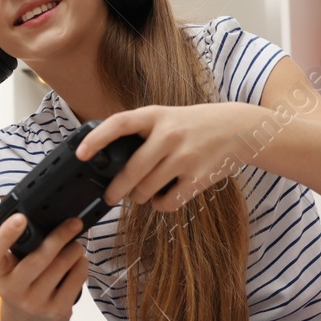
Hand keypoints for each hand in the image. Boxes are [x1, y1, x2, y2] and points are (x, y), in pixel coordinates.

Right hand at [0, 213, 86, 320]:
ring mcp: (36, 303)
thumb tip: (36, 214)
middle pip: (38, 258)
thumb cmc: (20, 287)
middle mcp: (13, 290)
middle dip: (59, 236)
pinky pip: (76, 280)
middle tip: (73, 222)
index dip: (5, 235)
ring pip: (62, 266)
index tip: (20, 217)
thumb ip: (17, 248)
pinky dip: (81, 265)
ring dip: (74, 249)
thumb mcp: (9, 270)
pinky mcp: (58, 311)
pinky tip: (79, 260)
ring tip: (76, 243)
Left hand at [76, 103, 258, 211]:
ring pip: (147, 190)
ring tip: (143, 192)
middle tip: (110, 196)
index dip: (96, 139)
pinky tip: (164, 197)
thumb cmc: (195, 124)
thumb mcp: (167, 117)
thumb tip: (108, 155)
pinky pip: (168, 202)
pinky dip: (161, 205)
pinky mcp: (199, 177)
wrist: (240, 129)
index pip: (119, 124)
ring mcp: (184, 157)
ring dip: (140, 197)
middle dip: (115, 189)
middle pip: (131, 170)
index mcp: (156, 116)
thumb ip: (142, 132)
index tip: (81, 154)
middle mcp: (169, 135)